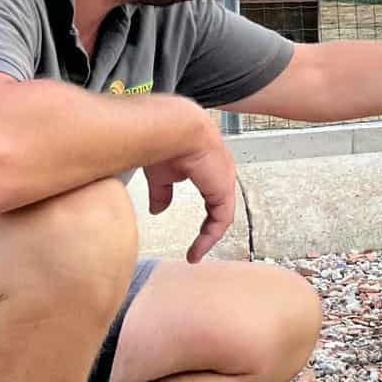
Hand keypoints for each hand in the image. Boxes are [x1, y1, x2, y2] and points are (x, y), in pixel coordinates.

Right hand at [145, 113, 238, 263]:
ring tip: (196, 253)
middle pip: (219, 207)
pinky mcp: (222, 190)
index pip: (212, 197)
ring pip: (221, 216)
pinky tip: (198, 248)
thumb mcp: (161, 174)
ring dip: (209, 236)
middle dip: (209, 228)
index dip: (203, 215)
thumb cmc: (165, 141)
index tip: (191, 228)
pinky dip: (210, 236)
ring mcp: (224, 181)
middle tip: (197, 248)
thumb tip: (158, 210)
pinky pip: (221, 220)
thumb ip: (162, 192)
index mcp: (208, 168)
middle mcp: (221, 174)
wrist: (173, 128)